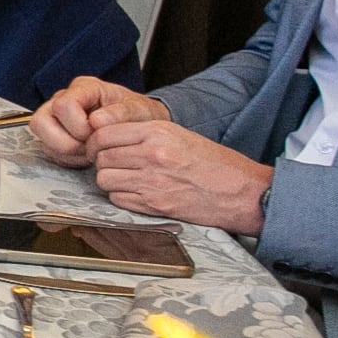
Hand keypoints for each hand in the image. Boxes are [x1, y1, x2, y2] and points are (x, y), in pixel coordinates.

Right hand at [28, 76, 167, 165]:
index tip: (96, 134)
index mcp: (84, 88)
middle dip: (67, 142)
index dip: (77, 125)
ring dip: (66, 152)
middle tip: (90, 146)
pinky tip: (85, 155)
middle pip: (41, 122)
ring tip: (89, 152)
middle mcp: (63, 99)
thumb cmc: (137, 114)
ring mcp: (56, 118)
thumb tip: (97, 120)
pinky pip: (49, 151)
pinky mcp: (55, 135)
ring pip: (41, 139)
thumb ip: (121, 113)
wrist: (140, 125)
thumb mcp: (138, 110)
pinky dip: (68, 159)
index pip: (63, 105)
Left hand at [88, 118, 273, 234]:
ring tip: (125, 178)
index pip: (103, 133)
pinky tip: (136, 192)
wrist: (241, 192)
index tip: (99, 147)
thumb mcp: (179, 135)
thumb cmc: (214, 164)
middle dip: (101, 162)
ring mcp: (151, 181)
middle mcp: (151, 154)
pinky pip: (118, 200)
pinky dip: (121, 197)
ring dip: (110, 180)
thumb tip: (110, 138)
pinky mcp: (154, 205)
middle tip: (111, 164)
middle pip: (101, 158)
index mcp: (157, 132)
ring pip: (104, 180)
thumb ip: (144, 134)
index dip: (96, 142)